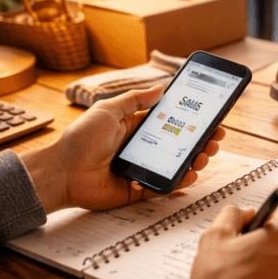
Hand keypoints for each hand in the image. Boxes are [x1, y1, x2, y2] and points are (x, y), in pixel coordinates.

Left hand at [20, 86, 225, 212]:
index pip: (173, 124)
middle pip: (181, 145)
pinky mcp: (139, 190)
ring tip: (204, 155)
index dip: (193, 122)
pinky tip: (190, 174)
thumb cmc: (80, 140)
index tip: (211, 120)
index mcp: (138, 129)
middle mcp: (144, 149)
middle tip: (215, 140)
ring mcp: (144, 170)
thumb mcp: (107, 110)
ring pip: (177, 166)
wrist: (62, 172)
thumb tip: (161, 88)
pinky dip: (180, 182)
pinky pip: (165, 187)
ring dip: (196, 160)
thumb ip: (135, 99)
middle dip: (201, 142)